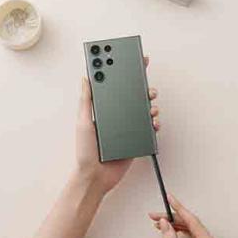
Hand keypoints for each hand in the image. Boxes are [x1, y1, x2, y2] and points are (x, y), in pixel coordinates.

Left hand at [75, 57, 159, 194]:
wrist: (96, 177)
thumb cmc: (86, 151)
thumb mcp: (83, 122)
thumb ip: (86, 100)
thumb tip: (85, 78)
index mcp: (103, 110)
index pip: (114, 87)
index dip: (121, 73)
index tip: (130, 60)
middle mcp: (116, 117)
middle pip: (132, 97)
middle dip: (142, 88)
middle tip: (146, 86)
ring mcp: (127, 128)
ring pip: (143, 110)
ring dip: (150, 105)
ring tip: (151, 105)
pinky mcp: (136, 140)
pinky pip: (148, 128)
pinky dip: (154, 123)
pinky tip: (153, 121)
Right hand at [149, 194, 223, 237]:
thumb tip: (164, 223)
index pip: (193, 221)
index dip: (179, 208)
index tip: (170, 198)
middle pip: (191, 225)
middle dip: (172, 218)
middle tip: (155, 214)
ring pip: (190, 231)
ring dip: (174, 225)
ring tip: (158, 222)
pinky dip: (179, 234)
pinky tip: (169, 231)